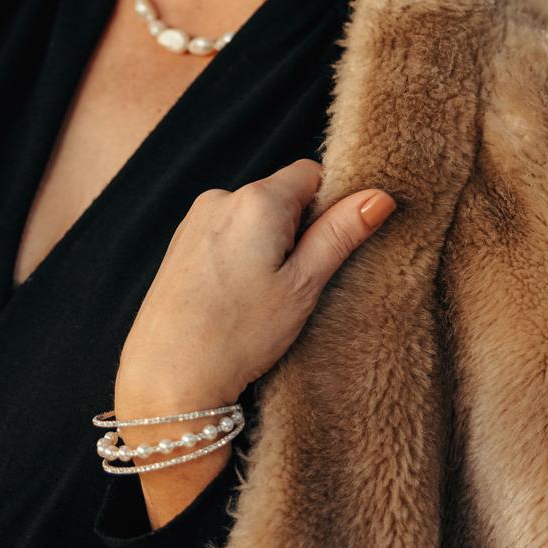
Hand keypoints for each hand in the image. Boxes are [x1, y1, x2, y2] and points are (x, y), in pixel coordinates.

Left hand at [111, 158, 395, 525]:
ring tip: (261, 296)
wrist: (169, 374)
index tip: (327, 248)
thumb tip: (379, 196)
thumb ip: (340, 234)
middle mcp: (220, 198)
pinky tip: (236, 297)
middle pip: (279, 196)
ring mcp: (195, 219)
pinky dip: (241, 255)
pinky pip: (226, 233)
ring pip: (253, 217)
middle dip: (296, 230)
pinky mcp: (180, 242)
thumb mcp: (303, 285)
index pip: (311, 173)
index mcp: (256, 200)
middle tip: (294, 283)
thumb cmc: (238, 334)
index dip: (329, 206)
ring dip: (268, 245)